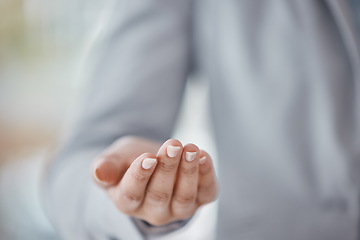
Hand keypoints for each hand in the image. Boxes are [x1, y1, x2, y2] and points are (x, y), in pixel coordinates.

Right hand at [91, 136, 217, 225]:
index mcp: (127, 201)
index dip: (140, 175)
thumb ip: (106, 166)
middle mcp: (153, 211)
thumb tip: (99, 173)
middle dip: (167, 168)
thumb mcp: (115, 159)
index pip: (131, 194)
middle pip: (160, 194)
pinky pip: (206, 192)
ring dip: (189, 172)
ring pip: (184, 197)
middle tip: (172, 145)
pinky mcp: (200, 198)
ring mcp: (178, 208)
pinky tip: (203, 155)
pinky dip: (207, 175)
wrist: (154, 160)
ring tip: (190, 149)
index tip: (148, 156)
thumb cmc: (130, 160)